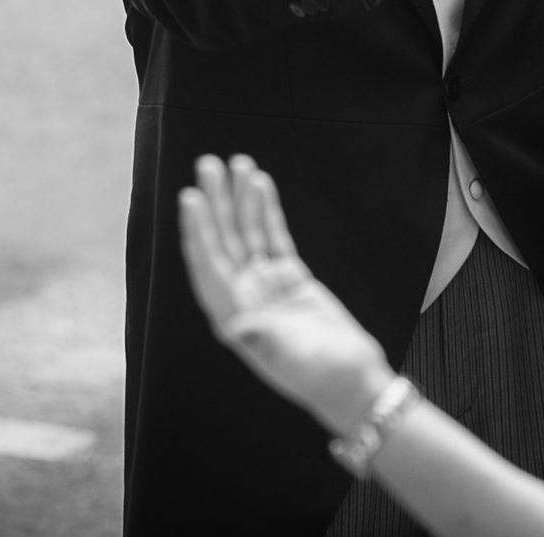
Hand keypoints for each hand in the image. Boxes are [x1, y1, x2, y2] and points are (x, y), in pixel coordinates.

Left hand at [179, 154, 394, 433]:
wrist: (353, 380)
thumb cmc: (320, 375)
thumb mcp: (290, 358)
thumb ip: (264, 340)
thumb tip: (239, 328)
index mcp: (233, 315)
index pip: (209, 263)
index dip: (198, 230)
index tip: (190, 197)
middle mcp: (243, 296)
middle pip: (225, 239)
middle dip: (216, 202)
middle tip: (209, 164)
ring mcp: (267, 285)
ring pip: (249, 232)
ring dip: (241, 199)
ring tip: (238, 163)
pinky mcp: (291, 278)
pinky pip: (275, 236)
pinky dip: (268, 210)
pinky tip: (261, 185)